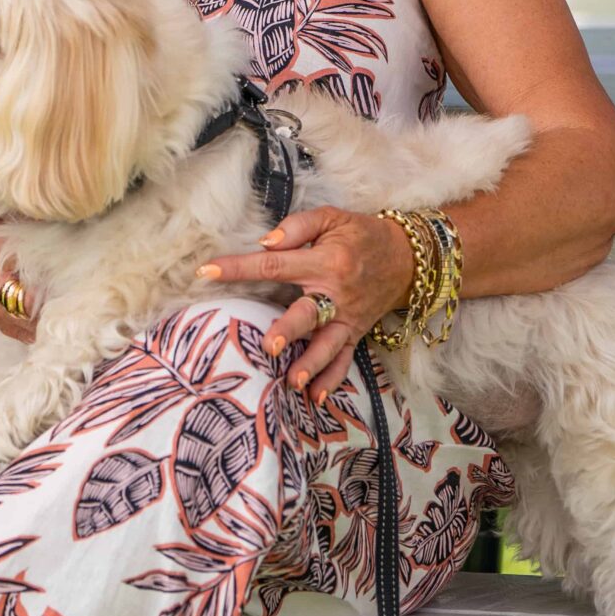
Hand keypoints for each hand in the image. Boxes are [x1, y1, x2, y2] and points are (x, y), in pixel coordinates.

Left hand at [199, 206, 416, 401]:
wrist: (407, 258)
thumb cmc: (361, 235)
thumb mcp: (331, 218)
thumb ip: (296, 227)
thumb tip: (264, 243)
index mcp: (324, 261)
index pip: (275, 264)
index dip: (239, 268)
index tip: (206, 272)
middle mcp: (336, 293)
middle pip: (308, 314)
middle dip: (288, 330)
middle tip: (268, 346)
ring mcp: (347, 318)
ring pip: (327, 345)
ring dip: (310, 364)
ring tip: (292, 382)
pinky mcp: (355, 332)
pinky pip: (344, 359)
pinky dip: (332, 379)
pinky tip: (316, 397)